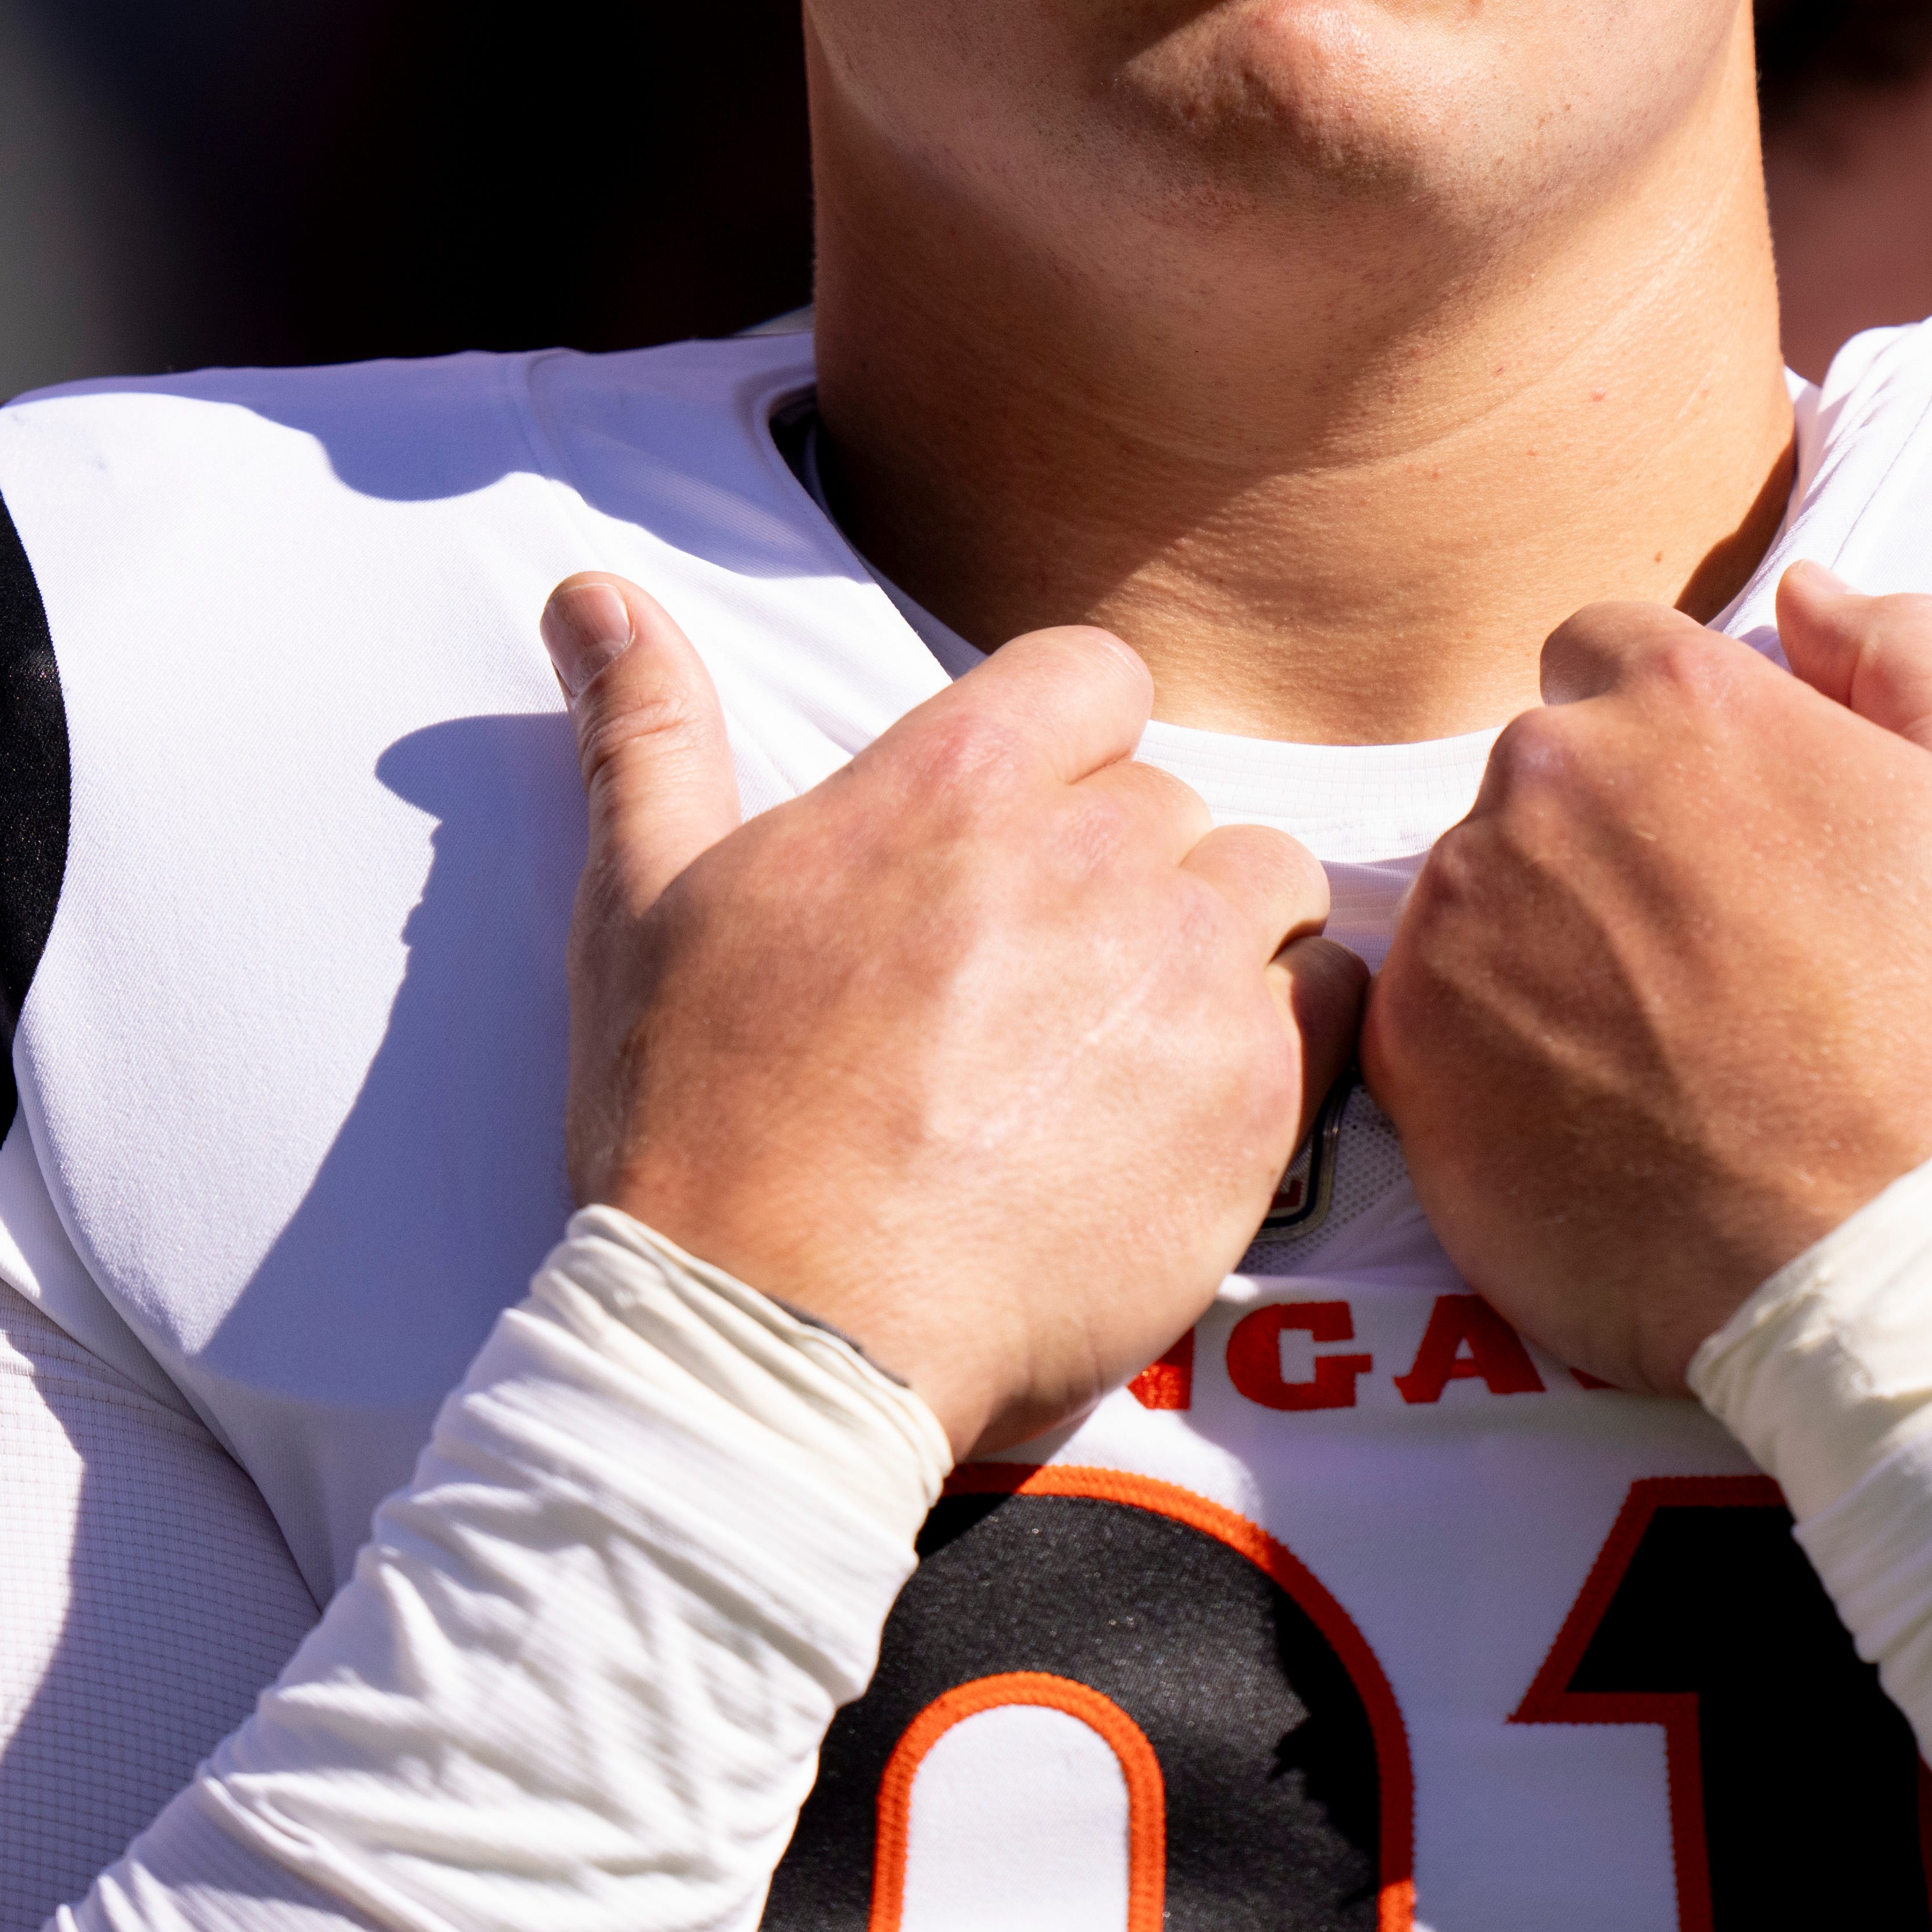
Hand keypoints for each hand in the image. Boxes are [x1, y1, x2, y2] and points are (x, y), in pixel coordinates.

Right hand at [549, 573, 1362, 1451]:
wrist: (783, 1339)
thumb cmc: (703, 1121)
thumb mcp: (646, 903)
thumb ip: (647, 730)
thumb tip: (595, 592)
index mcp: (959, 783)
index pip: (1095, 675)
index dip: (1070, 744)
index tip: (1027, 829)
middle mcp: (1095, 855)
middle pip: (1173, 802)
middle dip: (1123, 870)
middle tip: (1041, 983)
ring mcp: (1187, 977)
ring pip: (1269, 891)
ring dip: (1219, 942)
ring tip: (1129, 1040)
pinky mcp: (1256, 1104)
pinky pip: (1336, 1010)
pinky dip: (1289, 1040)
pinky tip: (1197, 1104)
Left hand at [1370, 563, 1931, 1393]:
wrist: (1884, 1265)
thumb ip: (1909, 656)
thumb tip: (1804, 591)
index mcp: (1676, 703)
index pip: (1608, 655)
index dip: (1668, 744)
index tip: (1718, 837)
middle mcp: (1540, 780)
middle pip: (1540, 776)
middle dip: (1607, 841)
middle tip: (1708, 963)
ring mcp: (1458, 912)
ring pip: (1478, 891)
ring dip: (1544, 944)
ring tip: (1658, 1052)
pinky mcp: (1407, 1043)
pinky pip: (1428, 1009)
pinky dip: (1492, 1050)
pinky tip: (1594, 1114)